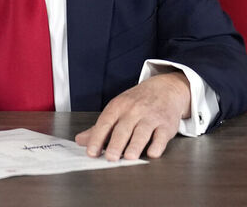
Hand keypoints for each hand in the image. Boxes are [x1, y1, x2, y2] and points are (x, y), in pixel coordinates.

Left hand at [75, 72, 190, 160]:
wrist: (165, 88)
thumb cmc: (138, 102)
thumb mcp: (117, 108)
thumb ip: (100, 127)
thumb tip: (80, 140)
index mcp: (119, 106)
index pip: (105, 122)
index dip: (97, 138)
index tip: (91, 152)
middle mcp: (134, 110)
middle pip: (123, 128)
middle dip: (116, 143)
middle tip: (110, 157)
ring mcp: (151, 117)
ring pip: (142, 132)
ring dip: (136, 145)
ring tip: (129, 157)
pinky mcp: (166, 125)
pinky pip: (161, 136)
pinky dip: (157, 145)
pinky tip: (152, 153)